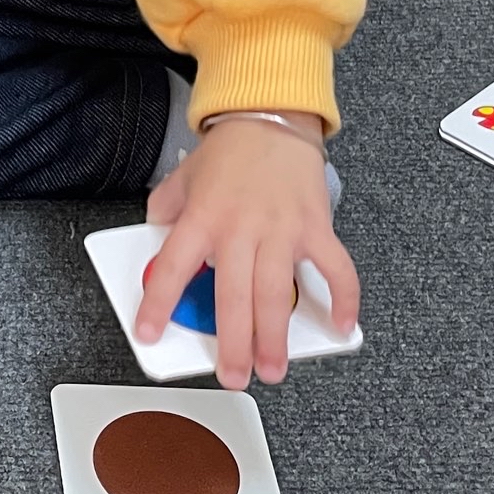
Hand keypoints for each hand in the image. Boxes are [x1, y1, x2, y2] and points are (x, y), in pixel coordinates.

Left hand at [134, 112, 358, 389]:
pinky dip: (343, 298)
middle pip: (234, 295)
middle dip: (233, 342)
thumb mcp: (181, 180)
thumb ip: (166, 214)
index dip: (158, 304)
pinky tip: (341, 325)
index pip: (173, 267)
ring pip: (277, 292)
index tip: (149, 335)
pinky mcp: (315, 226)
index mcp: (202, 218)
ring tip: (273, 368)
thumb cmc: (228, 153)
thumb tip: (156, 246)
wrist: (270, 116)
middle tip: (233, 376)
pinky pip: (334, 268)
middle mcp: (241, 228)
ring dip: (276, 335)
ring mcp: (281, 229)